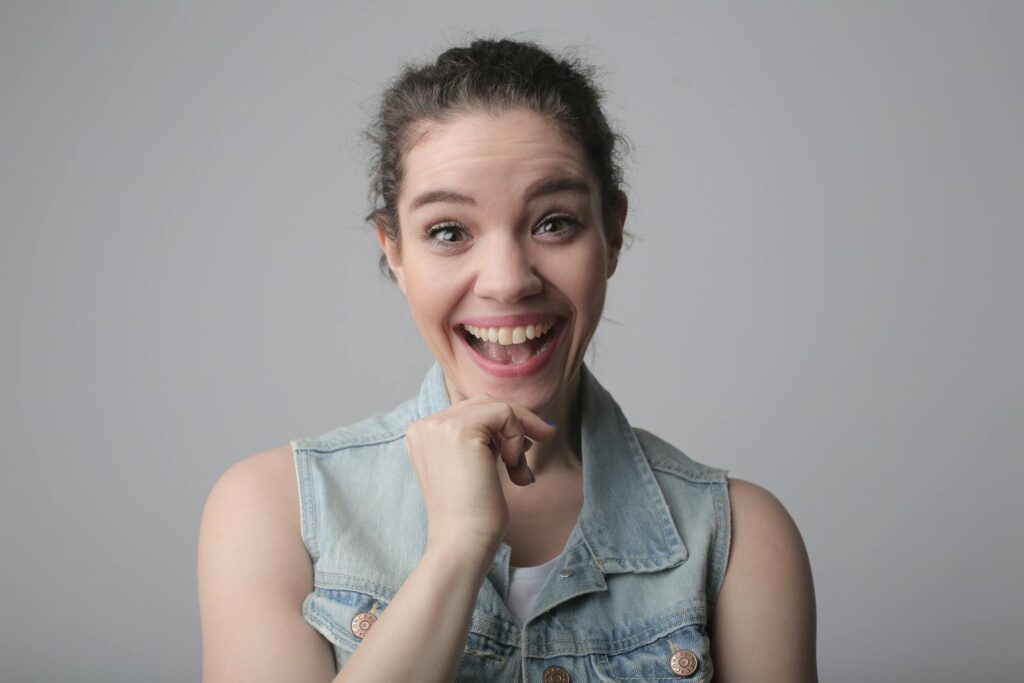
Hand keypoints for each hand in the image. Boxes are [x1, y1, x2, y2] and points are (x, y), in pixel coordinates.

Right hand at [404, 395, 557, 562]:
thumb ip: (484, 440)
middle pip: (484, 403)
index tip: (522, 452)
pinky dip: (517, 437)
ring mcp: (439, 425)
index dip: (502, 428)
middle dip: (515, 426)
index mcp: (423, 435)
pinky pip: (505, 414)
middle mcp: (425, 426)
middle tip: (529, 455)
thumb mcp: (474, 466)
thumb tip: (525, 419)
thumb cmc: (473, 514)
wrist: (462, 542)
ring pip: (496, 407)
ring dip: (518, 436)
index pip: (471, 411)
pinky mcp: (459, 430)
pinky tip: (512, 467)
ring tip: (518, 470)